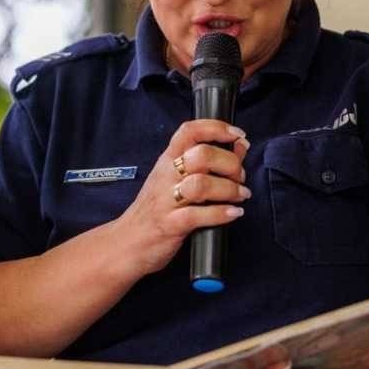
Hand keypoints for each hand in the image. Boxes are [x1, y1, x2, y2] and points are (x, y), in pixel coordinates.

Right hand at [113, 119, 249, 276]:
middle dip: (229, 164)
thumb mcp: (176, 180)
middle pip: (201, 155)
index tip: (237, 134)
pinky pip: (197, 215)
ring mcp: (166, 200)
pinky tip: (233, 213)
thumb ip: (209, 162)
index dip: (216, 127)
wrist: (128, 241)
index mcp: (167, 161)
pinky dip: (221, 213)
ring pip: (201, 184)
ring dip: (229, 189)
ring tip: (240, 195)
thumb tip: (240, 145)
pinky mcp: (170, 224)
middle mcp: (166, 176)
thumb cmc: (155, 210)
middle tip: (239, 177)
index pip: (190, 131)